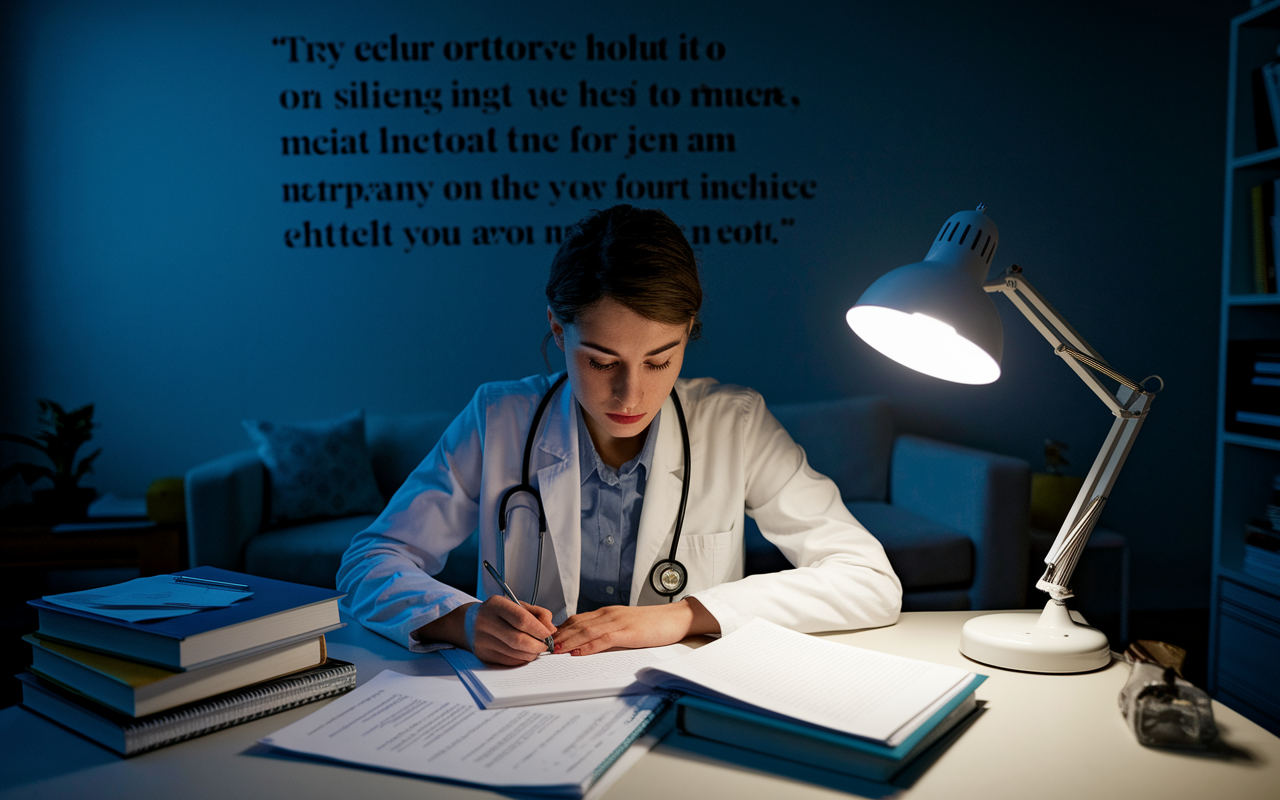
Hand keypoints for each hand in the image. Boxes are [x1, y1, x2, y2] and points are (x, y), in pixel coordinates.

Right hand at [467, 596, 556, 665]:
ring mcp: (482, 640)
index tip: (549, 634)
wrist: (468, 623)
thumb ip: (537, 613)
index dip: (539, 629)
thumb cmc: (498, 613)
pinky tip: (524, 653)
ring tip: (536, 649)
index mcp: (495, 605)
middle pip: (518, 639)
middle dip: (537, 645)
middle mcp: (485, 622)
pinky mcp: (482, 655)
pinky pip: (508, 661)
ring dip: (531, 654)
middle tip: (545, 645)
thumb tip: (551, 629)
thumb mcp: (516, 605)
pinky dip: (521, 659)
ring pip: (515, 653)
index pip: (521, 619)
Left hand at [552, 598, 719, 655]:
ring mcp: (618, 622)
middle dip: (558, 636)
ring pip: (586, 631)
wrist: (675, 618)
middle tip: (542, 646)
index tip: (546, 639)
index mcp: (608, 613)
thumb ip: (608, 631)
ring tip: (553, 651)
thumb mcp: (626, 625)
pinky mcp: (627, 632)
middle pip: (577, 624)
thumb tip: (589, 643)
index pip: (577, 619)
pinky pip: (603, 639)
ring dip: (567, 641)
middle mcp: (609, 614)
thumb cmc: (653, 624)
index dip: (560, 629)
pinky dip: (587, 646)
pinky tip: (577, 653)